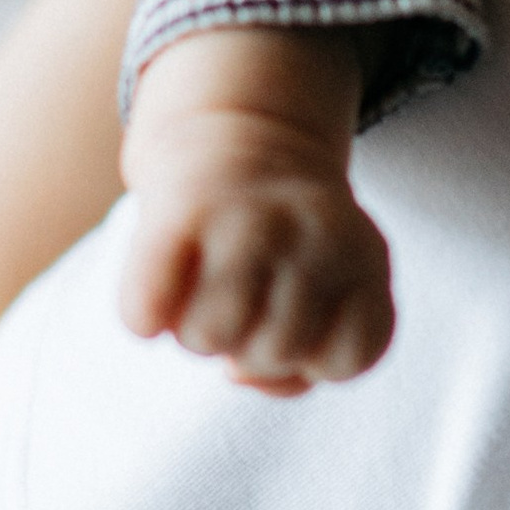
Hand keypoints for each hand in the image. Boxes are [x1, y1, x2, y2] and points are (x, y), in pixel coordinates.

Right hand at [118, 28, 394, 393]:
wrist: (239, 136)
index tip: (304, 320)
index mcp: (365, 252)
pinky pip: (149, 306)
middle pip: (275, 353)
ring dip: (198, 332)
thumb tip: (235, 373)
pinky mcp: (180, 208)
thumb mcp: (327, 294)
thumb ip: (300, 368)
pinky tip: (154, 306)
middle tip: (247, 301)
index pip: (349, 359)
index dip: (316, 359)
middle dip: (251, 346)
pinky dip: (144, 317)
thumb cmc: (284, 246)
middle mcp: (315, 230)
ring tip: (207, 293)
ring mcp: (249, 217)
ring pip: (210, 339)